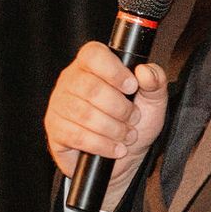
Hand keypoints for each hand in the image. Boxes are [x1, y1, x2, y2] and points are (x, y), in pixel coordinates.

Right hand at [45, 42, 169, 194]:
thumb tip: (144, 71)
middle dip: (119, 108)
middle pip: (90, 88)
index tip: (132, 87)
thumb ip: (155, 81)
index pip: (93, 55)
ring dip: (112, 128)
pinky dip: (102, 145)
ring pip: (84, 114)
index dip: (114, 71)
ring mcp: (60, 104)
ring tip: (126, 134)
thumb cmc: (135, 122)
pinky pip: (77, 136)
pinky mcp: (56, 129)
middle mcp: (71, 80)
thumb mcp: (153, 100)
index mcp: (92, 64)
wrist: (124, 156)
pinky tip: (115, 148)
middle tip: (133, 118)